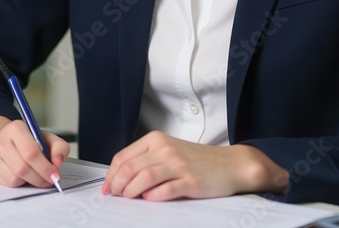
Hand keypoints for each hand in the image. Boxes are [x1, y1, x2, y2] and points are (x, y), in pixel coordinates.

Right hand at [0, 115, 70, 188]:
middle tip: (48, 181)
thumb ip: (59, 147)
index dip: (45, 167)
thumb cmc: (27, 141)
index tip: (55, 175)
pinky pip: (6, 184)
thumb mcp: (46, 138)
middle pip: (22, 168)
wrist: (2, 141)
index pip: (31, 152)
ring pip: (14, 178)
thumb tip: (57, 163)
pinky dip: (18, 183)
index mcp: (16, 128)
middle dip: (39, 178)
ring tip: (32, 174)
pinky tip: (20, 175)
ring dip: (28, 181)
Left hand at [102, 131, 287, 200]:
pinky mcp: (190, 181)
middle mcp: (166, 150)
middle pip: (130, 168)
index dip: (111, 174)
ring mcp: (178, 165)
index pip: (124, 156)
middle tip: (115, 195)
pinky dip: (152, 197)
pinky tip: (149, 199)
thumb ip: (146, 159)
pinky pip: (164, 191)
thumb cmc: (197, 160)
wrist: (229, 164)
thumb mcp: (169, 150)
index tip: (108, 186)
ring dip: (131, 192)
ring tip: (130, 198)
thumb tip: (120, 177)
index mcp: (156, 140)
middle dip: (117, 185)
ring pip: (143, 178)